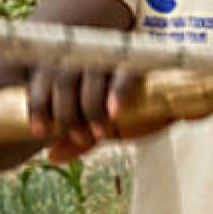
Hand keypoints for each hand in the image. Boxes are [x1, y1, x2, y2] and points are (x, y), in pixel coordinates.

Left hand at [25, 63, 153, 163]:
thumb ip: (78, 138)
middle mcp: (87, 58)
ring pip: (88, 77)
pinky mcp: (137, 61)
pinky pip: (122, 75)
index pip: (42, 79)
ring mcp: (111, 58)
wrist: (175, 95)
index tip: (40, 132)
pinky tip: (115, 115)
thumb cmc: (132, 109)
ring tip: (99, 134)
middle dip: (64, 112)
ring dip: (89, 109)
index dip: (36, 105)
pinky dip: (116, 95)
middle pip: (61, 78)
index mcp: (71, 69)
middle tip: (77, 136)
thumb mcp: (102, 127)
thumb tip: (52, 155)